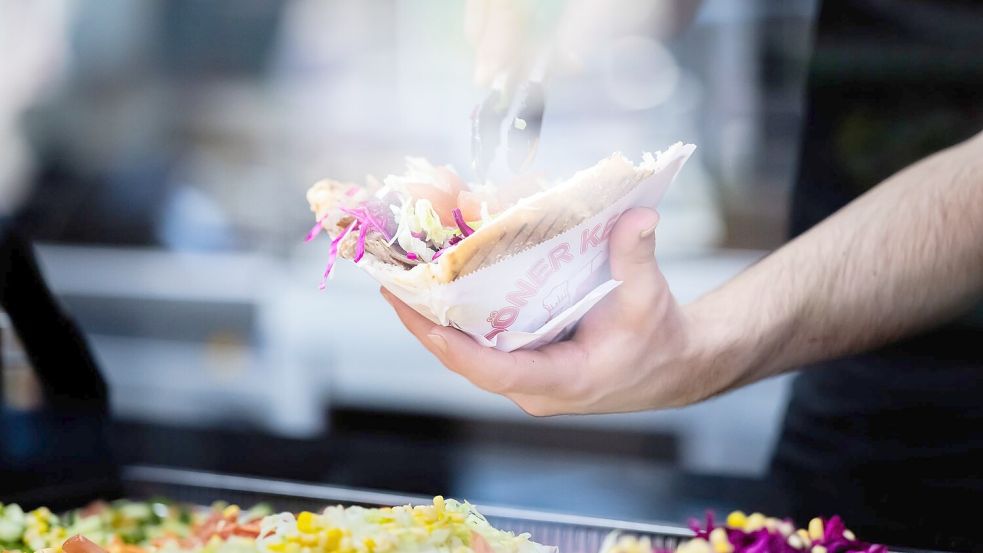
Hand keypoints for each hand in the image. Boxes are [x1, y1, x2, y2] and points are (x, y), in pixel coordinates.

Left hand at [381, 208, 731, 415]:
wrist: (672, 365)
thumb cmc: (660, 339)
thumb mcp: (650, 299)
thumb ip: (638, 258)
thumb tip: (637, 215)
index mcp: (560, 381)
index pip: (494, 371)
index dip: (454, 348)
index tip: (420, 320)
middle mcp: (532, 384)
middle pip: (466, 359)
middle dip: (425, 324)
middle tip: (390, 283)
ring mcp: (525, 374)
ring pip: (468, 351)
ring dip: (433, 318)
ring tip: (400, 278)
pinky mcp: (524, 359)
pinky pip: (481, 340)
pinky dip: (458, 314)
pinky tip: (437, 282)